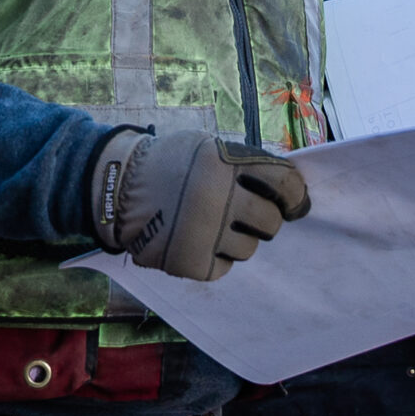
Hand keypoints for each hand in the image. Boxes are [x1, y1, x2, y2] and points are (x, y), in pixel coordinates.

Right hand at [89, 129, 310, 281]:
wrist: (118, 189)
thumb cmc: (171, 164)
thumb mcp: (208, 147)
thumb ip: (247, 164)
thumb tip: (293, 191)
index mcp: (225, 164)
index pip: (285, 185)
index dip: (296, 196)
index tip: (295, 205)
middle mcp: (217, 199)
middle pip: (271, 222)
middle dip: (263, 218)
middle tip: (244, 213)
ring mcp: (203, 234)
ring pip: (248, 248)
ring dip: (236, 238)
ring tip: (211, 225)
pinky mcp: (190, 263)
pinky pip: (223, 268)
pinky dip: (214, 257)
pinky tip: (197, 240)